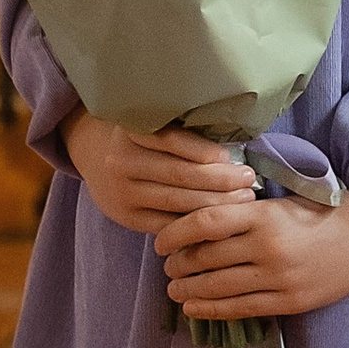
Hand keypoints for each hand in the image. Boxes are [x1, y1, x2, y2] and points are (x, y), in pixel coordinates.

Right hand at [67, 116, 256, 236]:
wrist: (99, 160)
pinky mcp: (128, 218)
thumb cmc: (143, 139)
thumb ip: (182, 130)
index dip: (203, 150)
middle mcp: (121, 162)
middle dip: (220, 179)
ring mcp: (122, 193)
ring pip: (176, 202)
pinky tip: (221, 219)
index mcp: (130, 132)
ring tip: (244, 198)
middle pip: (179, 174)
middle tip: (249, 179)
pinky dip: (196, 223)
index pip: (170, 140)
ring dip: (216, 202)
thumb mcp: (152, 123)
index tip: (231, 155)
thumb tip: (235, 143)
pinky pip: (168, 224)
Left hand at [160, 183, 348, 324]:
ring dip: (189, 290)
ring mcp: (278, 278)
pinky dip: (211, 310)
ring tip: (175, 289)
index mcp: (265, 215)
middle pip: (206, 258)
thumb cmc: (327, 210)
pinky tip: (194, 307)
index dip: (174, 233)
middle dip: (178, 265)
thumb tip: (202, 220)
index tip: (160, 241)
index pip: (206, 223)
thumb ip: (248, 210)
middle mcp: (267, 247)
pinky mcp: (288, 301)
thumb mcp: (286, 198)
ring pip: (218, 287)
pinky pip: (240, 309)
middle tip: (167, 267)